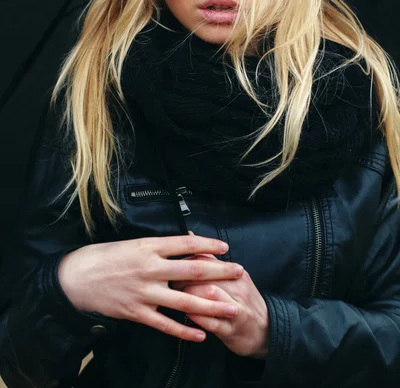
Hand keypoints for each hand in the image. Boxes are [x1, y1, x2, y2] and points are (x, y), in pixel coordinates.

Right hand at [57, 235, 243, 342]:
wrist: (76, 277)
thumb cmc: (103, 257)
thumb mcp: (131, 244)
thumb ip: (156, 248)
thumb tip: (181, 247)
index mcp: (148, 247)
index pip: (185, 244)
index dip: (208, 245)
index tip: (225, 247)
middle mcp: (150, 268)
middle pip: (192, 270)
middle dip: (220, 272)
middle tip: (240, 272)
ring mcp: (144, 292)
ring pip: (185, 300)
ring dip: (211, 305)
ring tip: (232, 308)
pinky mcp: (137, 312)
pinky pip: (166, 324)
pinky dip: (185, 330)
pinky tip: (201, 334)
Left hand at [173, 254, 268, 357]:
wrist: (266, 330)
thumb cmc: (243, 301)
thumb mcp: (233, 278)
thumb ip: (210, 259)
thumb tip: (190, 236)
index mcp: (237, 273)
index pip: (209, 260)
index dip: (188, 261)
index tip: (173, 265)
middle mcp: (238, 288)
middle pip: (208, 275)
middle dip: (184, 277)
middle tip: (171, 281)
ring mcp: (236, 309)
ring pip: (210, 294)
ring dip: (189, 294)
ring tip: (176, 296)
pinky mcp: (232, 330)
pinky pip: (212, 322)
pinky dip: (198, 317)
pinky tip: (188, 315)